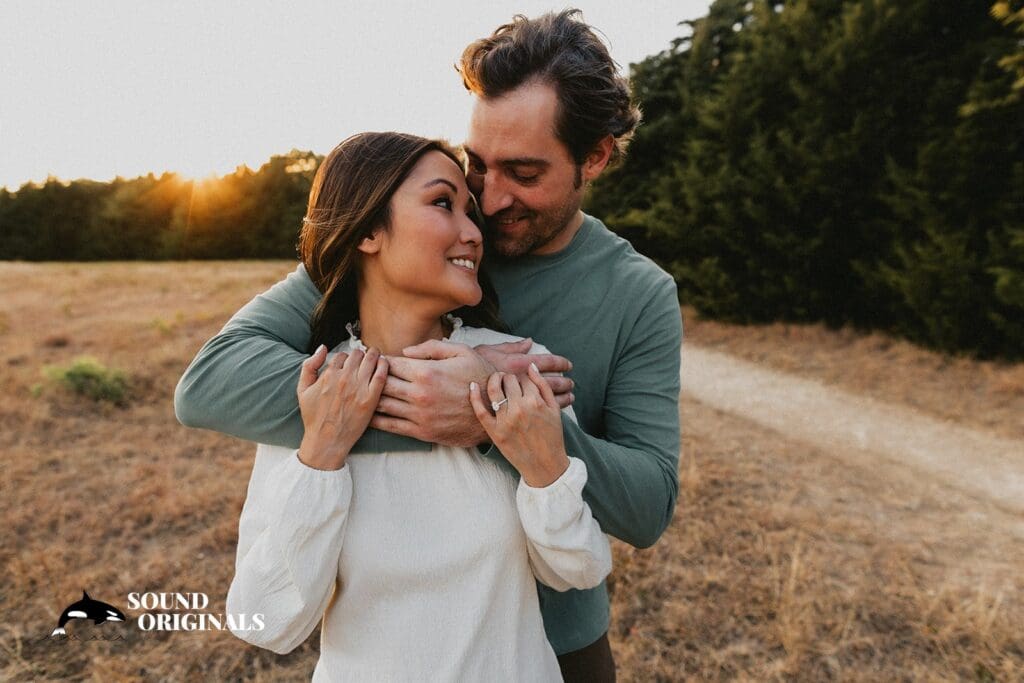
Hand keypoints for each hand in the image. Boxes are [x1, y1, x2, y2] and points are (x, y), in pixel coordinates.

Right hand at [296, 345, 387, 469]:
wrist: (326, 440)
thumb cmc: (314, 416)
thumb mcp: (302, 389)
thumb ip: (309, 366)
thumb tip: (323, 347)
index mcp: (329, 374)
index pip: (343, 354)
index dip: (347, 356)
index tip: (351, 362)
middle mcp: (345, 378)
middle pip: (358, 354)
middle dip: (361, 354)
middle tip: (365, 357)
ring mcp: (359, 388)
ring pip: (371, 360)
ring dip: (374, 355)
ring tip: (376, 356)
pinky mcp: (371, 398)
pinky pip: (382, 375)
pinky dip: (384, 365)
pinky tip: (384, 364)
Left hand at [371, 340, 492, 446]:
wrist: (496, 411)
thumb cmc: (480, 377)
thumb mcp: (462, 352)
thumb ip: (432, 348)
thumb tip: (406, 351)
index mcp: (427, 372)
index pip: (391, 363)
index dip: (380, 359)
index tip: (374, 357)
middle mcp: (419, 394)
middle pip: (382, 383)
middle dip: (371, 376)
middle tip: (365, 373)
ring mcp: (419, 415)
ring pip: (383, 405)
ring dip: (370, 397)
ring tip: (362, 392)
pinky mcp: (422, 432)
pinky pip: (391, 426)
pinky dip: (376, 420)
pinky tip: (368, 415)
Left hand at [469, 363, 569, 487]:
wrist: (545, 465)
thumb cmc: (552, 436)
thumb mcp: (554, 409)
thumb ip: (543, 385)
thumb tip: (531, 366)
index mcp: (535, 401)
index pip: (523, 377)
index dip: (522, 377)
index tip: (520, 381)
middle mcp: (520, 408)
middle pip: (508, 380)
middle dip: (508, 377)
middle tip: (507, 380)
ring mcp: (505, 420)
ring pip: (494, 390)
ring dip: (493, 380)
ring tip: (494, 380)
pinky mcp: (494, 431)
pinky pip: (480, 410)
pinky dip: (474, 396)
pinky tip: (472, 386)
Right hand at [475, 338, 574, 408]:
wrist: (457, 402)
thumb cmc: (470, 372)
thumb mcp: (487, 353)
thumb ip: (510, 348)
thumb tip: (528, 342)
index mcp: (518, 366)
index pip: (547, 362)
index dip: (560, 362)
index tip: (568, 365)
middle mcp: (524, 384)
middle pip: (553, 381)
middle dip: (565, 381)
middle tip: (570, 382)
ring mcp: (524, 403)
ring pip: (552, 397)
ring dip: (565, 394)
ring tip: (571, 393)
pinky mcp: (519, 416)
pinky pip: (542, 411)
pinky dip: (559, 406)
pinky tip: (563, 405)